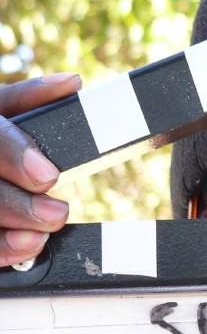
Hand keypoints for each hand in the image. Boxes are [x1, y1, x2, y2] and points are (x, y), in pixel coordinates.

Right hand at [0, 73, 81, 267]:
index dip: (13, 153)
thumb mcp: (1, 111)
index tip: (49, 176)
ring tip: (40, 237)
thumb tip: (72, 84)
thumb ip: (29, 98)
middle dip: (18, 205)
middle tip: (57, 214)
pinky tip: (26, 248)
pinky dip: (0, 250)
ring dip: (7, 231)